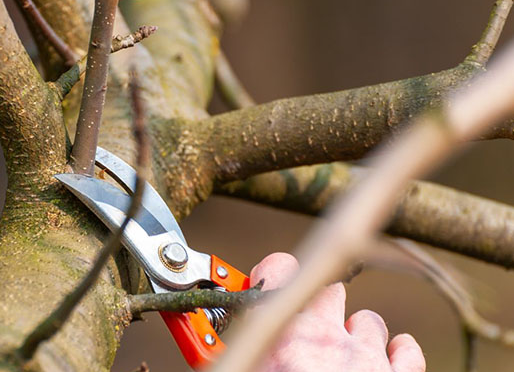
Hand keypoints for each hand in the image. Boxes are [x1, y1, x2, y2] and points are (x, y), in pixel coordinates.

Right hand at [251, 253, 425, 371]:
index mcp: (278, 332)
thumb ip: (244, 342)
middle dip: (319, 303)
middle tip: (307, 331)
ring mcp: (364, 355)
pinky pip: (407, 351)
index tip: (268, 285)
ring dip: (357, 334)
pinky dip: (399, 355)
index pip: (278, 269)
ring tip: (343, 356)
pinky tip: (386, 363)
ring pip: (368, 320)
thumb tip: (225, 340)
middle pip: (327, 289)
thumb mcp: (247, 366)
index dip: (274, 273)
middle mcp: (323, 334)